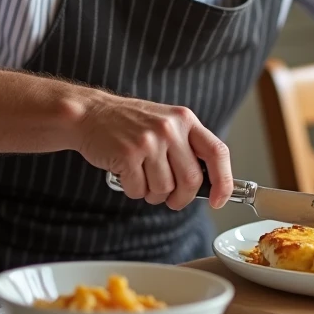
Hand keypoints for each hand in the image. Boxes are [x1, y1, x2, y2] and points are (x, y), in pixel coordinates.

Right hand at [71, 93, 231, 208]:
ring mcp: (149, 141)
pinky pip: (139, 191)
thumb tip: (209, 183)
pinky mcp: (128, 155)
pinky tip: (126, 174)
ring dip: (153, 194)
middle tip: (172, 200)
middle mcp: (170, 128)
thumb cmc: (130, 123)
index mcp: (185, 120)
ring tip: (142, 177)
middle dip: (182, 198)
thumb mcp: (166, 123)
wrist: (90, 114)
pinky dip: (134, 190)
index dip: (223, 181)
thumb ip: (187, 146)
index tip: (220, 200)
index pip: (217, 153)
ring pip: (164, 189)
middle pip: (191, 180)